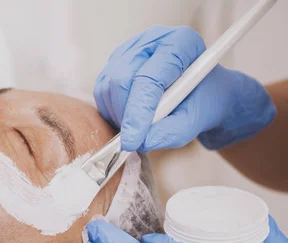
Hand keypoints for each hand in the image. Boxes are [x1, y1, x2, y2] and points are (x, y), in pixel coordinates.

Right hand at [93, 25, 275, 151]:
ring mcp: (130, 48)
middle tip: (136, 136)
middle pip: (121, 78)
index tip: (132, 140)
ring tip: (139, 125)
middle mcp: (152, 40)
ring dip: (118, 114)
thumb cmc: (202, 100)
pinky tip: (130, 116)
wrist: (201, 94)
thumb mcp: (195, 121)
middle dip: (125, 114)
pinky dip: (111, 110)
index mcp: (181, 44)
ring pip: (107, 86)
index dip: (138, 112)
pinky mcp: (115, 61)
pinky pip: (102, 90)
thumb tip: (141, 140)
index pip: (149, 79)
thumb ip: (171, 132)